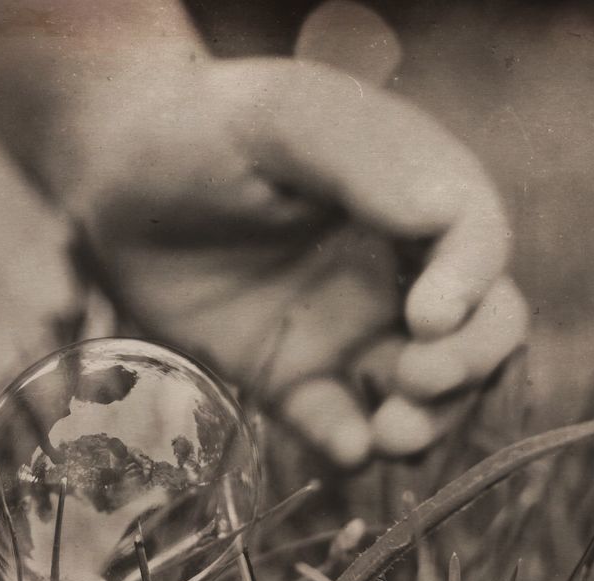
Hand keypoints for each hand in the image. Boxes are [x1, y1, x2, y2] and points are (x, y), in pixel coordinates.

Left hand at [57, 57, 527, 466]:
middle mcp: (392, 269)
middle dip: (468, 364)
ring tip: (391, 435)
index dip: (473, 286)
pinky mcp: (288, 376)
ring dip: (427, 421)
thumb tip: (441, 218)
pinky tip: (344, 450)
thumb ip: (363, 160)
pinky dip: (351, 445)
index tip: (427, 315)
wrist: (114, 175)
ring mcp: (344, 328)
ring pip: (419, 390)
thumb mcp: (281, 118)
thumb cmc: (201, 127)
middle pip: (477, 329)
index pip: (479, 245)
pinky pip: (335, 422)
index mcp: (409, 196)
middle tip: (416, 378)